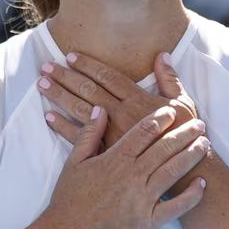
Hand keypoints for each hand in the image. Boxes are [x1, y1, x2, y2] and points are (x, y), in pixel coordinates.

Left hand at [38, 51, 197, 148]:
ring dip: (60, 96)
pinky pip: (80, 139)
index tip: (70, 56)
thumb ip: (170, 79)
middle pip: (89, 90)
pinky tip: (49, 117)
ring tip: (42, 84)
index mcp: (139, 100)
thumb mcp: (183, 104)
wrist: (185, 172)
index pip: (108, 77)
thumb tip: (161, 55)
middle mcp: (123, 114)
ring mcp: (113, 134)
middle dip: (66, 76)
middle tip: (46, 66)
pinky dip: (63, 127)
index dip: (88, 65)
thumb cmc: (186, 137)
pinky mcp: (107, 153)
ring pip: (81, 110)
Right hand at [45, 104, 208, 228]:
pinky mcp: (149, 222)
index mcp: (115, 160)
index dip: (161, 119)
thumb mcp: (73, 162)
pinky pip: (176, 207)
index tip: (172, 112)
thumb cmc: (69, 199)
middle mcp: (132, 176)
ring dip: (191, 155)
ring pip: (173, 171)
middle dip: (184, 133)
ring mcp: (142, 199)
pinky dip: (192, 195)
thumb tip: (99, 108)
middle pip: (164, 148)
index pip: (144, 132)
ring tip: (204, 143)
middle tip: (199, 124)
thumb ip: (88, 134)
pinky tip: (202, 183)